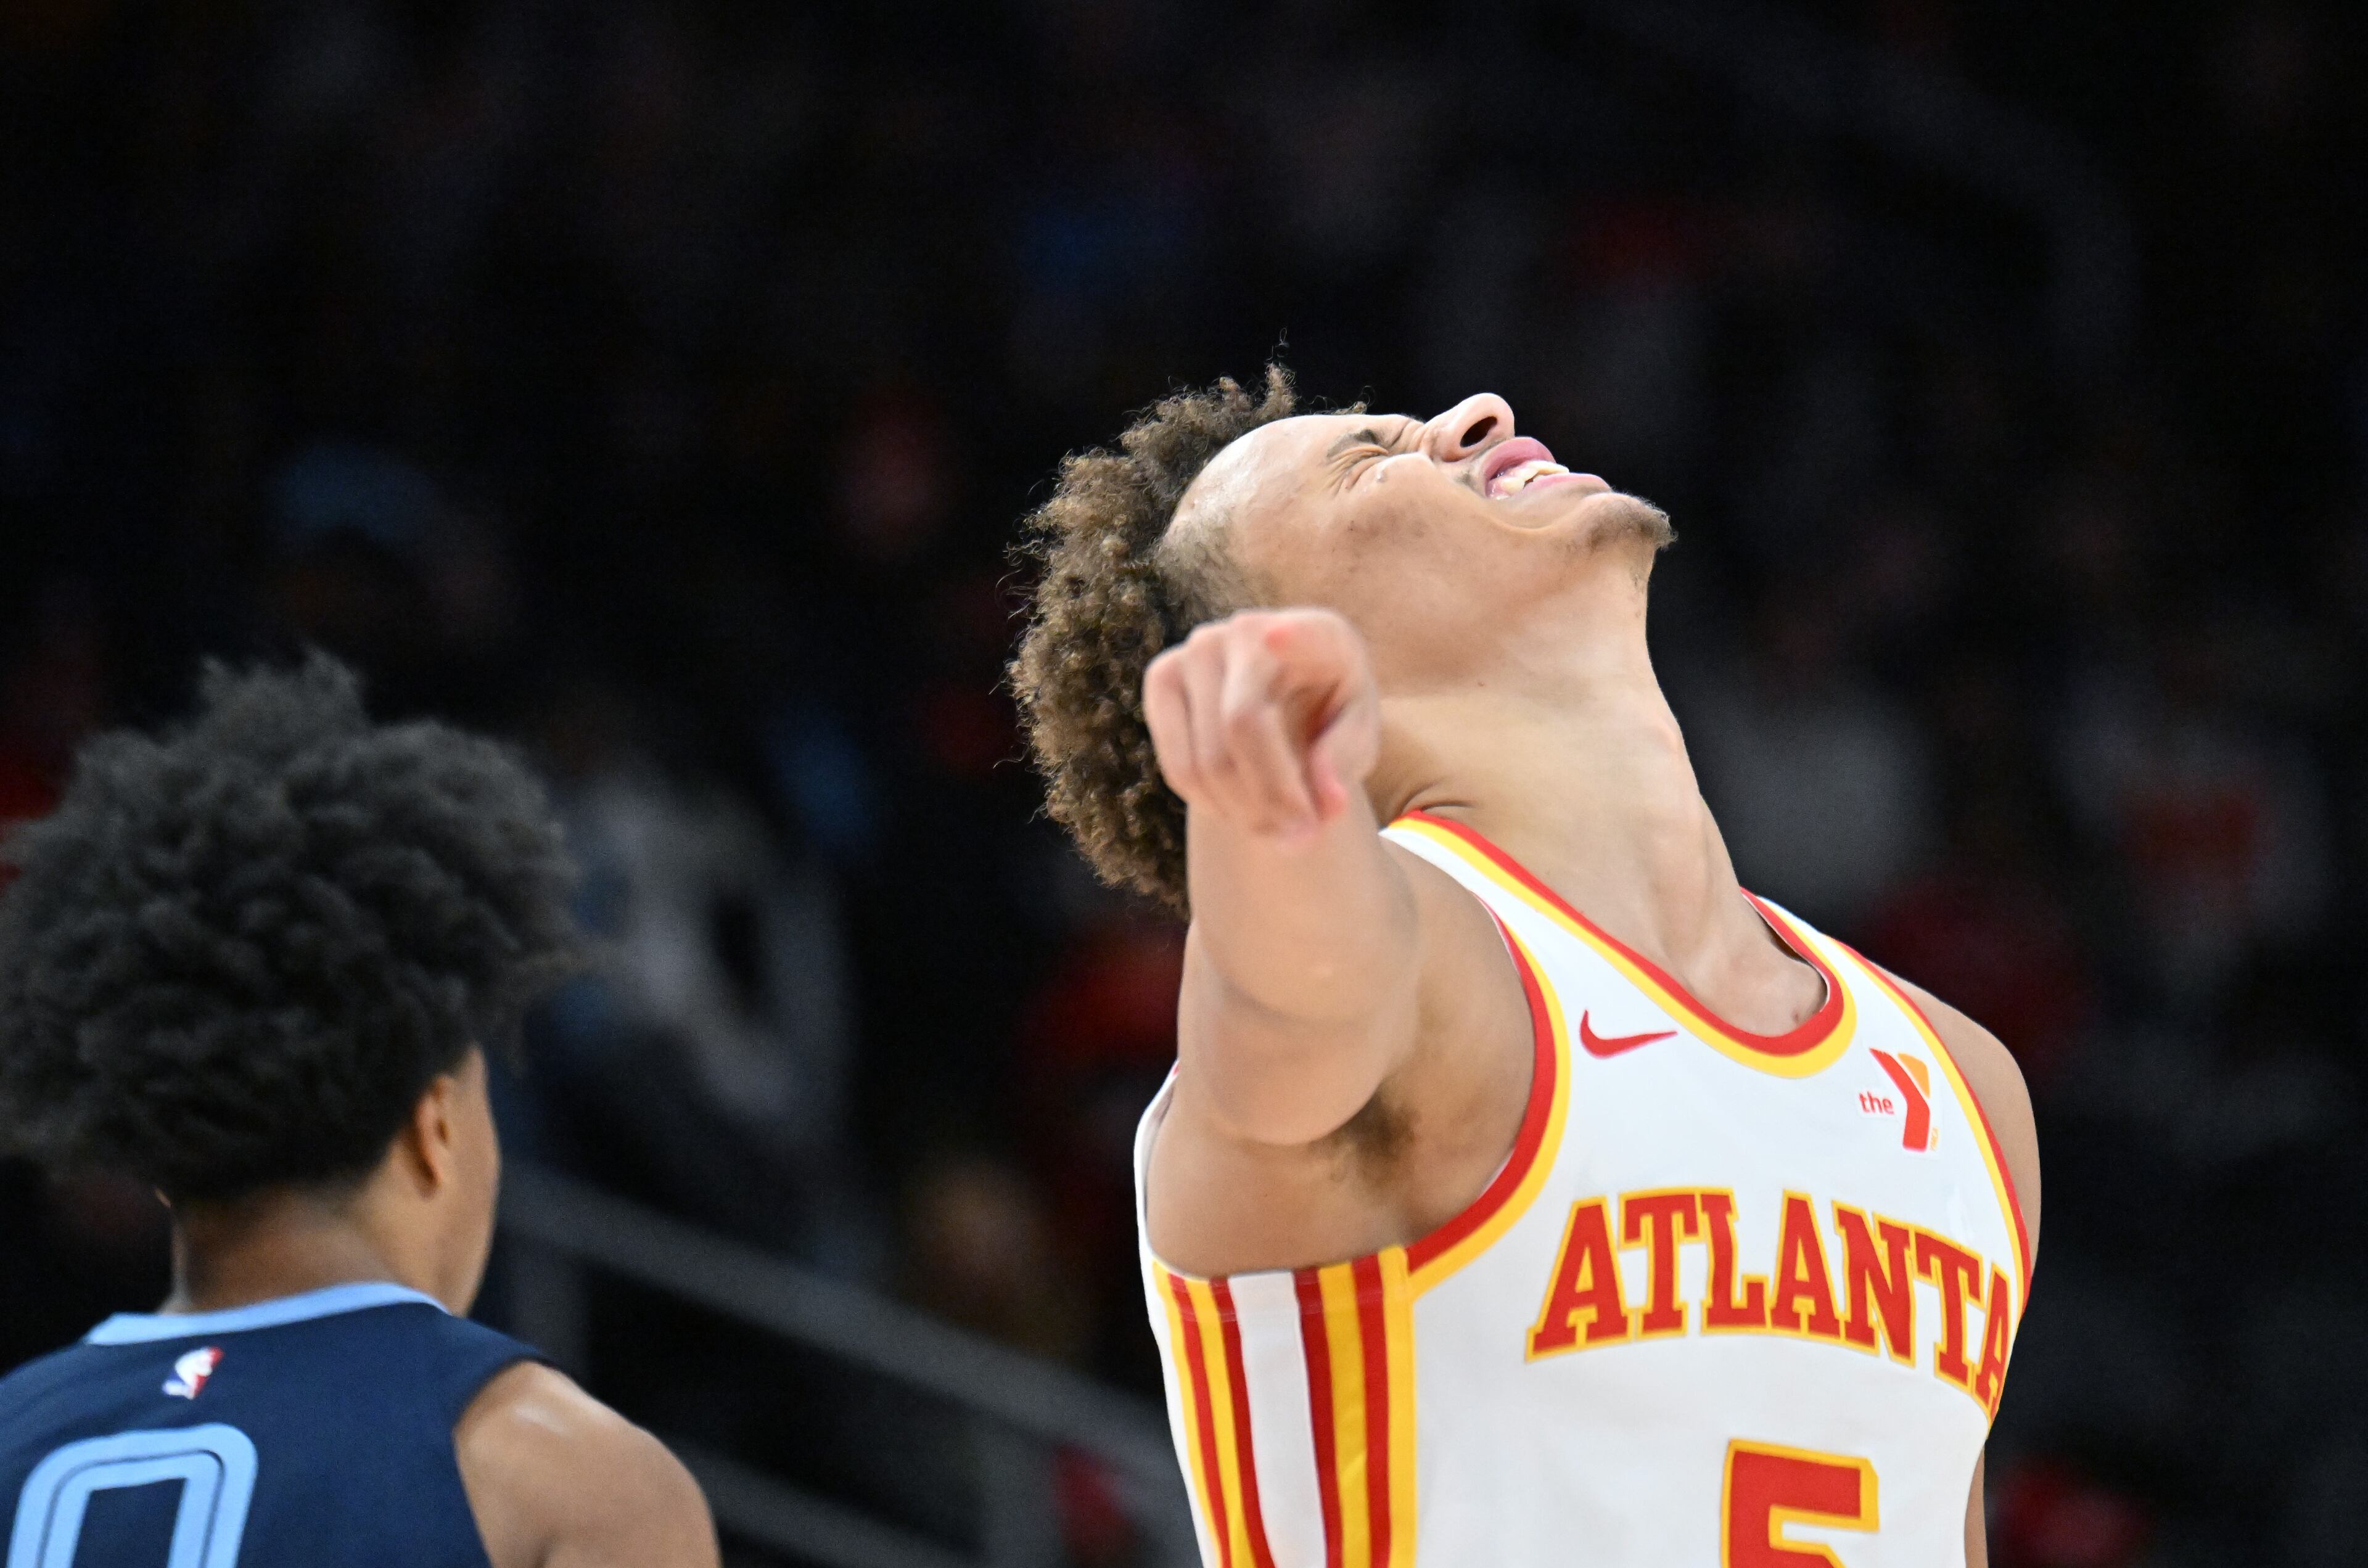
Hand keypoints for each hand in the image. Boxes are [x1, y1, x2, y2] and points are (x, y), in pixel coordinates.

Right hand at [1142, 608, 1381, 842]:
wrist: (1285, 701)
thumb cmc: (1331, 716)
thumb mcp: (1358, 736)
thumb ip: (1347, 760)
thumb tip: (1328, 802)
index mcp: (1319, 633)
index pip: (1301, 638)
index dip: (1290, 636)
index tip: (1276, 636)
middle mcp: (1249, 628)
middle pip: (1242, 726)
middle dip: (1271, 798)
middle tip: (1300, 840)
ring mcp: (1198, 649)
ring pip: (1206, 757)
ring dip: (1243, 813)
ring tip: (1275, 833)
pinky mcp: (1162, 676)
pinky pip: (1178, 765)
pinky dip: (1210, 803)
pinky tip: (1239, 809)